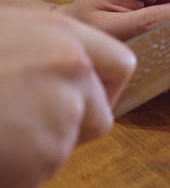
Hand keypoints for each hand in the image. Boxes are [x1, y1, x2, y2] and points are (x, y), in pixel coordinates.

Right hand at [0, 6, 134, 186]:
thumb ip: (47, 50)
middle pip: (102, 116)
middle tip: (27, 120)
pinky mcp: (44, 156)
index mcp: (62, 35)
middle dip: (73, 126)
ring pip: (68, 147)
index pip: (121, 64)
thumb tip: (76, 69)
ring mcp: (61, 113)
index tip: (88, 96)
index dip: (107, 86)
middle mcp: (72, 69)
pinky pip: (42, 171)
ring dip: (38, 148)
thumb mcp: (6, 35)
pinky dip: (20, 170)